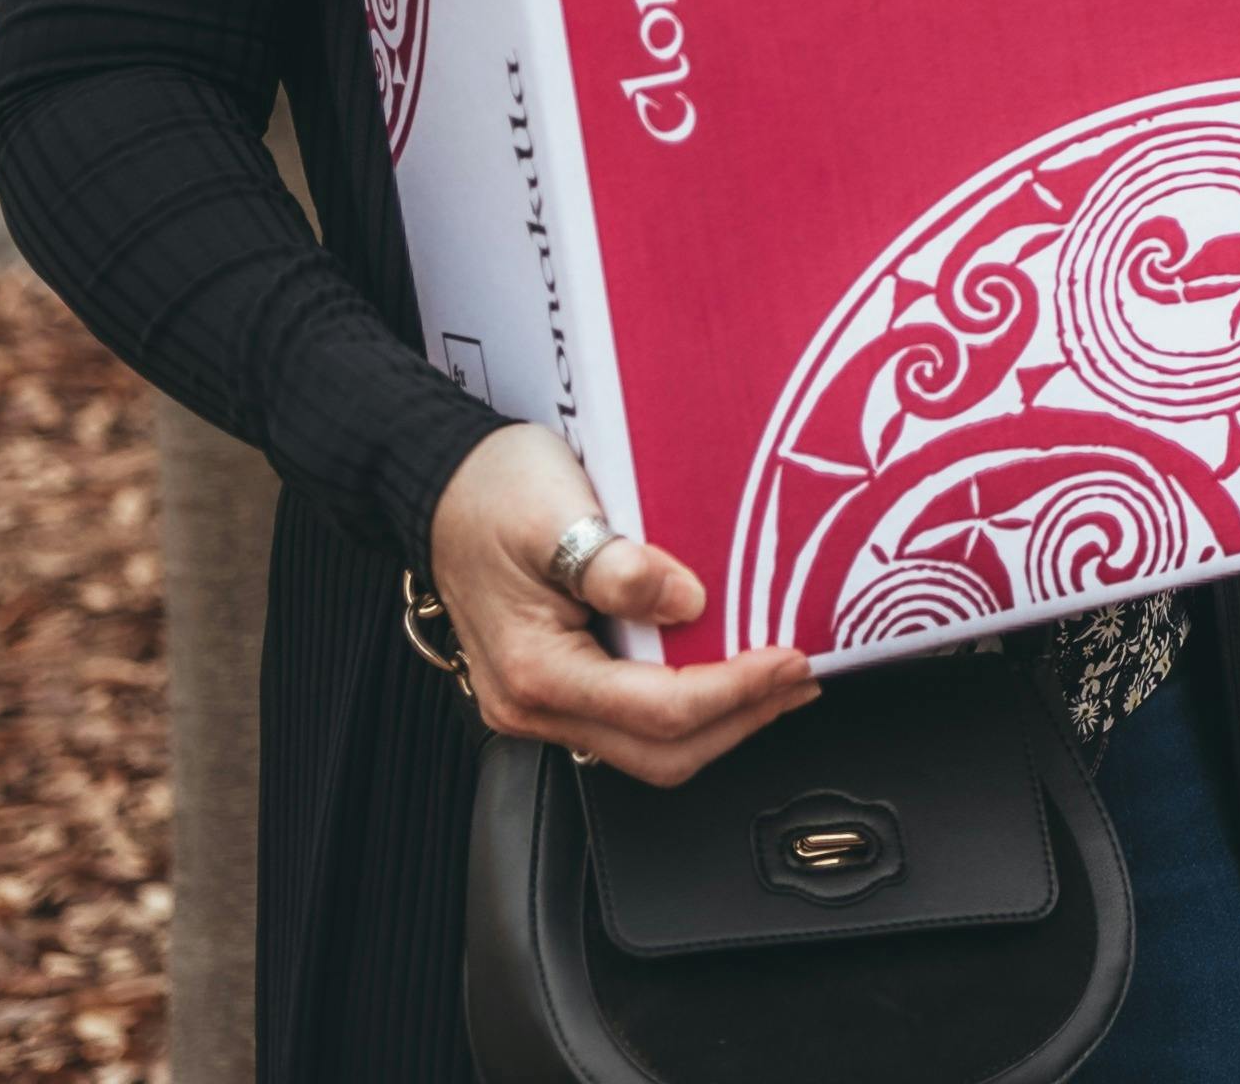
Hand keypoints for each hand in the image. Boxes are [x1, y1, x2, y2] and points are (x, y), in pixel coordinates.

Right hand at [427, 422, 814, 785]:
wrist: (439, 486)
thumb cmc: (489, 493)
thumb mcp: (555, 513)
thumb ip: (619, 565)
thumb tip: (687, 601)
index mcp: (537, 671)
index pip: (660, 710)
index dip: (736, 690)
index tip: (790, 659)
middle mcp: (535, 705)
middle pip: (661, 752)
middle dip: (741, 720)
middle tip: (800, 678)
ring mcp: (543, 703)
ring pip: (649, 746)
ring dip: (722, 719)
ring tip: (777, 680)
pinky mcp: (556, 686)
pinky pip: (632, 719)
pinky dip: (690, 704)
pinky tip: (724, 669)